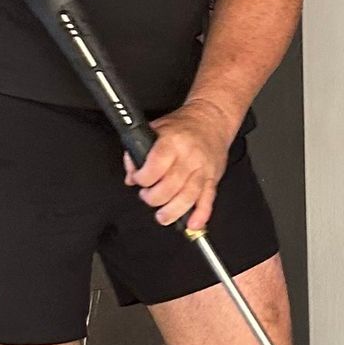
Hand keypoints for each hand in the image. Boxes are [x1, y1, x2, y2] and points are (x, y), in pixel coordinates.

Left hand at [127, 98, 234, 232]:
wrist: (212, 119)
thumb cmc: (184, 126)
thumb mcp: (156, 129)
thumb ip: (138, 151)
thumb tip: (130, 175)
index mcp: (173, 142)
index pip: (155, 167)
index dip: (142, 178)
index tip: (138, 180)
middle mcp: (189, 157)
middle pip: (170, 186)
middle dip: (154, 198)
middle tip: (148, 197)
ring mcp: (202, 170)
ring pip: (188, 197)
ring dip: (173, 211)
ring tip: (163, 216)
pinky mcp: (213, 179)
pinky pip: (208, 200)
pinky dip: (201, 215)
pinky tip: (193, 224)